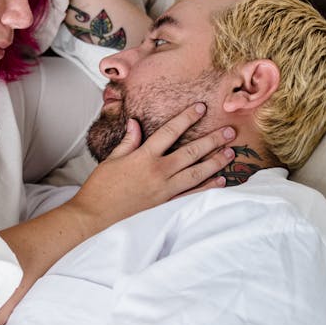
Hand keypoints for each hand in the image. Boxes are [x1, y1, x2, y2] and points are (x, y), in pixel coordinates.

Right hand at [66, 103, 234, 234]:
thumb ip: (128, 141)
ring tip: (231, 152)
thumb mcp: (112, 160)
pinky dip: (207, 187)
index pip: (170, 132)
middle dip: (212, 140)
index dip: (187, 118)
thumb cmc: (101, 187)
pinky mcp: (165, 204)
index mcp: (144, 157)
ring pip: (196, 173)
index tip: (201, 108)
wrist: (94, 216)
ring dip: (216, 162)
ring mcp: (164, 190)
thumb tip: (136, 123)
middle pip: (191, 152)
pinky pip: (191, 194)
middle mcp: (158, 172)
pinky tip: (220, 180)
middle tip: (230, 131)